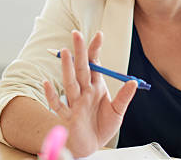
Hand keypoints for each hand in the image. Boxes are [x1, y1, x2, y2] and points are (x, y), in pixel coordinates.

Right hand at [43, 30, 137, 157]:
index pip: (95, 64)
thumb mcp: (117, 112)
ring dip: (67, 68)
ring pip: (70, 83)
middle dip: (79, 52)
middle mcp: (84, 91)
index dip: (95, 50)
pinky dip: (51, 95)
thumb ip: (124, 97)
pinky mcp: (67, 116)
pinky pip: (57, 105)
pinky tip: (47, 83)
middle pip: (81, 69)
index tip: (99, 34)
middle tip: (76, 34)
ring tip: (65, 52)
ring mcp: (74, 102)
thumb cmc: (102, 127)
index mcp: (96, 87)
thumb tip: (134, 82)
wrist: (92, 146)